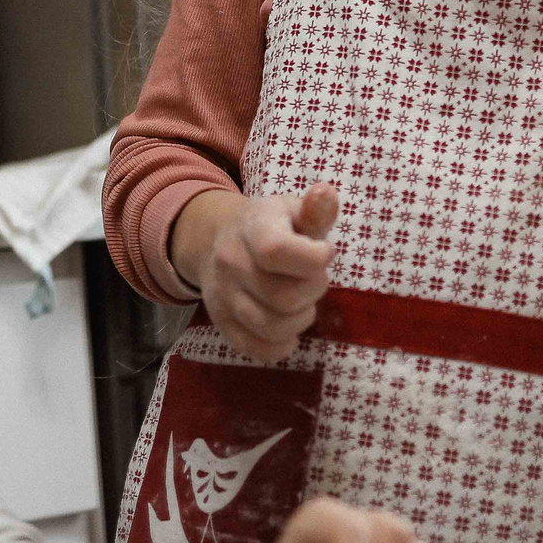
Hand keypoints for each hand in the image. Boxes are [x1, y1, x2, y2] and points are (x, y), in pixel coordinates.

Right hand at [184, 187, 338, 362]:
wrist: (217, 241)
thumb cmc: (270, 226)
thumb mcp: (292, 210)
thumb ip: (315, 210)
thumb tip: (326, 194)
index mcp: (252, 227)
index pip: (275, 251)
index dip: (313, 259)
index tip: (324, 252)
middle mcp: (230, 261)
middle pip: (284, 297)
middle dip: (313, 291)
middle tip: (313, 279)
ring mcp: (222, 296)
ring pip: (272, 327)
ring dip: (301, 319)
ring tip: (302, 303)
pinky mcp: (222, 324)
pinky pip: (257, 349)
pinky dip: (282, 345)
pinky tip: (289, 328)